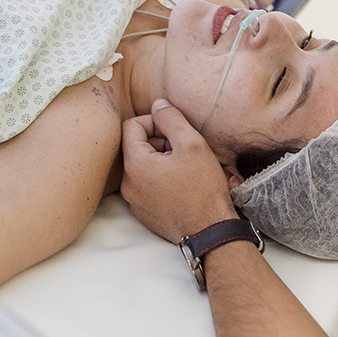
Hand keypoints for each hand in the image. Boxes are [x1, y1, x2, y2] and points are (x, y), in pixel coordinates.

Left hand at [121, 99, 238, 242]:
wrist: (210, 231)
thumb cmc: (202, 188)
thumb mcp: (192, 144)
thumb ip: (171, 119)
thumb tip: (157, 105)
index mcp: (135, 164)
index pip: (132, 125)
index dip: (155, 121)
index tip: (175, 132)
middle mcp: (127, 183)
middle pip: (136, 146)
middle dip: (159, 141)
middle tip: (184, 150)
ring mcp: (134, 200)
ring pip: (142, 166)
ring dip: (161, 160)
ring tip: (185, 168)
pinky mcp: (143, 212)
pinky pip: (146, 185)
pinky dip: (161, 178)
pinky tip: (182, 185)